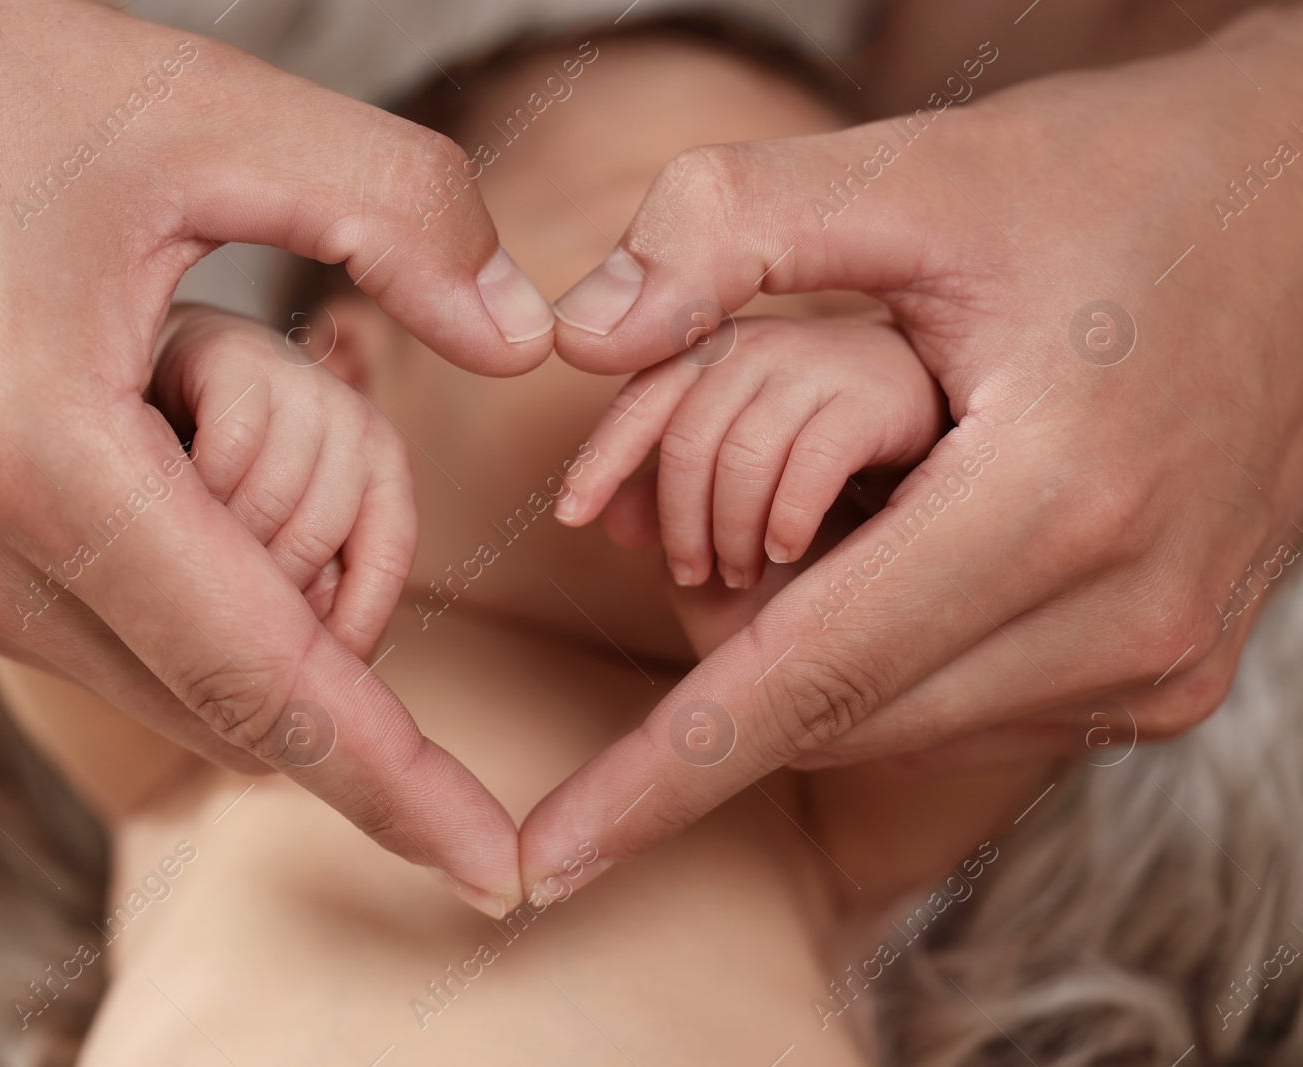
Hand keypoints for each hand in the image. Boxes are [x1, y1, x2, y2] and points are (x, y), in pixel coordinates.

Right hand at [0, 0, 557, 912]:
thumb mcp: (210, 112)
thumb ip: (399, 214)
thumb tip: (522, 336)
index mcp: (44, 462)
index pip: (267, 686)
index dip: (398, 787)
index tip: (495, 867)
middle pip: (237, 690)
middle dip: (337, 597)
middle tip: (313, 400)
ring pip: (178, 666)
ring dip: (256, 566)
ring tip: (197, 370)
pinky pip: (114, 625)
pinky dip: (191, 561)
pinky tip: (154, 406)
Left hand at [521, 7, 1302, 895]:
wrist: (1302, 213)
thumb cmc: (1107, 181)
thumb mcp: (916, 171)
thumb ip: (731, 232)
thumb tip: (583, 336)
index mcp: (1057, 497)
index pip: (808, 680)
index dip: (659, 779)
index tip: (554, 858)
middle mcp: (1127, 613)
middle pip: (837, 715)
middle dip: (727, 653)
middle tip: (694, 531)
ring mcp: (1159, 661)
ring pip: (892, 728)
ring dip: (811, 654)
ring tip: (825, 513)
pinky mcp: (1166, 674)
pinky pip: (960, 711)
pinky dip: (885, 657)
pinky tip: (892, 550)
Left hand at [558, 314, 943, 587]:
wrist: (978, 427)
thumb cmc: (848, 475)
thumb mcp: (750, 488)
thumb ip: (680, 495)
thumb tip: (613, 523)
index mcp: (732, 349)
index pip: (648, 395)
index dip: (604, 456)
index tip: (571, 516)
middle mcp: (778, 340)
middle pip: (687, 430)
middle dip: (678, 517)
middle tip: (697, 573)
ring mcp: (841, 360)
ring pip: (739, 450)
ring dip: (730, 530)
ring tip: (746, 569)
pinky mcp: (896, 394)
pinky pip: (809, 457)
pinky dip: (784, 515)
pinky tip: (788, 546)